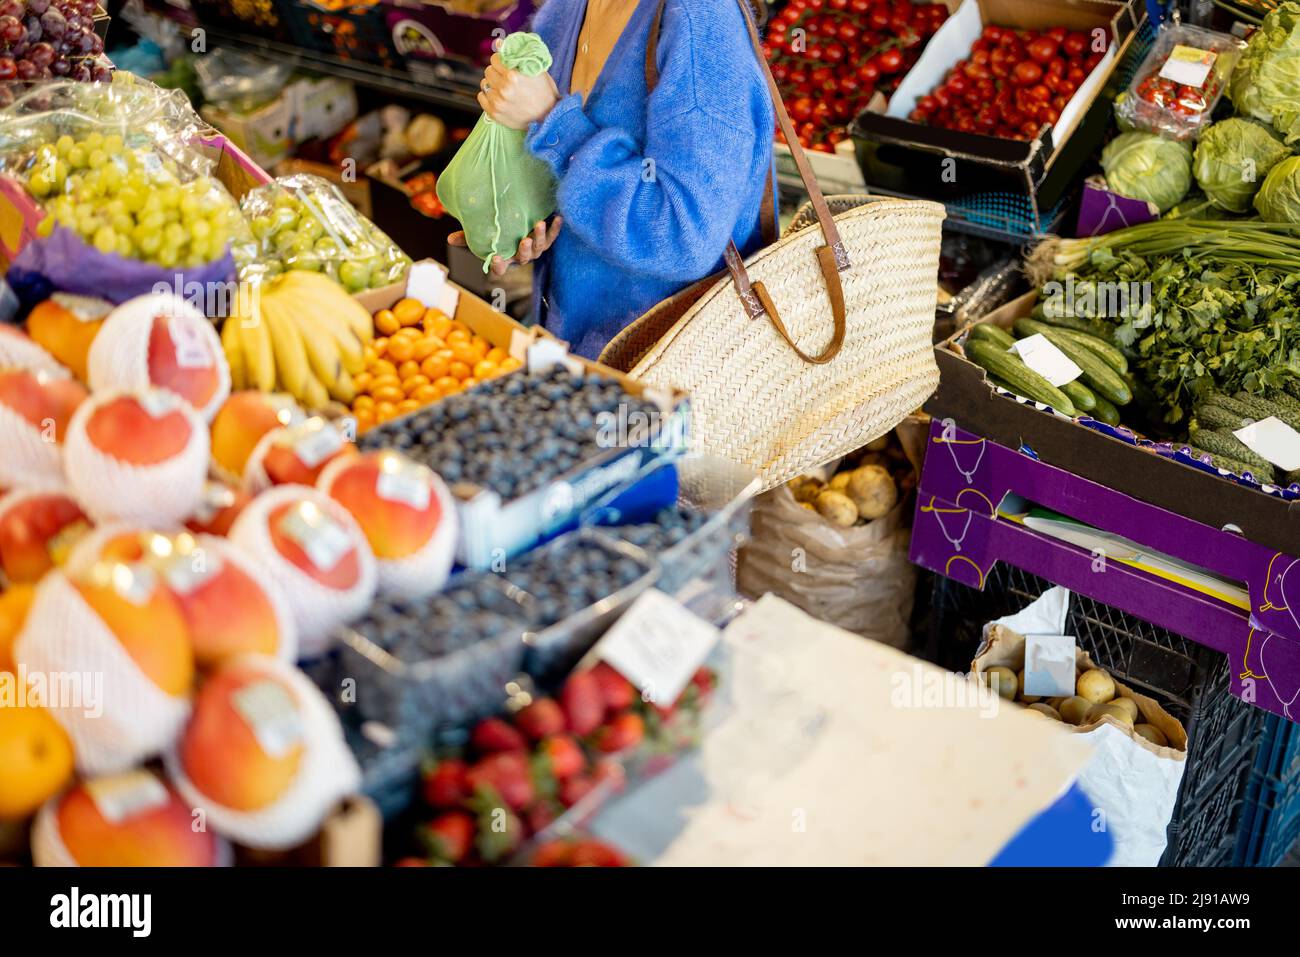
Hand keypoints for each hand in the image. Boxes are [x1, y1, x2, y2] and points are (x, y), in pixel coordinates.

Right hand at [448, 217, 562, 276]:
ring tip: (539, 224)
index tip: (497, 257)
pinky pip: (552, 237)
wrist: (516, 222)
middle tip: (525, 241)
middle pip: (524, 258)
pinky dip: (555, 229)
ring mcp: (534, 249)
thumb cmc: (497, 232)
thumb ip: (467, 238)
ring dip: (540, 237)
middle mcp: (520, 256)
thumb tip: (449, 239)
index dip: (499, 265)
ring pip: (539, 248)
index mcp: (504, 257)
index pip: (500, 268)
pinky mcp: (546, 240)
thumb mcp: (481, 235)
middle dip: (525, 250)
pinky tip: (556, 218)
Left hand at [478, 53, 559, 129]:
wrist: (549, 117)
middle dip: (496, 72)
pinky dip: (487, 95)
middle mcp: (504, 89)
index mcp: (513, 76)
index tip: (506, 65)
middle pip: (488, 71)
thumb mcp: (536, 70)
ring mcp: (498, 102)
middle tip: (505, 77)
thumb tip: (498, 42)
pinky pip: (481, 97)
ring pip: (484, 84)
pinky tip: (498, 96)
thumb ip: (517, 55)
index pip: (495, 59)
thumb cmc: (544, 91)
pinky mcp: (494, 113)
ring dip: (492, 84)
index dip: (501, 61)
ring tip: (503, 89)